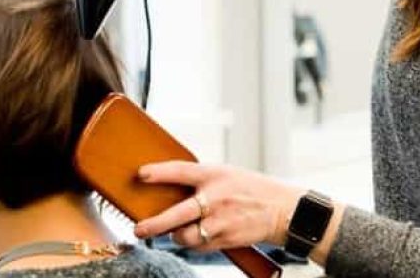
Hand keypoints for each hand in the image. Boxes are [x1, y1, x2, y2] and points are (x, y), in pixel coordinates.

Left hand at [132, 161, 301, 253]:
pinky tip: (200, 235)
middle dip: (154, 225)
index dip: (160, 173)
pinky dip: (194, 243)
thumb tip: (168, 190)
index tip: (141, 174)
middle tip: (138, 229)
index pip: (182, 171)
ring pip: (185, 237)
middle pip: (177, 215)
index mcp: (215, 175)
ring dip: (176, 237)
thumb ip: (201, 181)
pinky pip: (199, 247)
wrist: (281, 210)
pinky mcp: (225, 240)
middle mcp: (216, 198)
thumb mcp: (227, 174)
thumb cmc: (250, 189)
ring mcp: (221, 222)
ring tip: (175, 232)